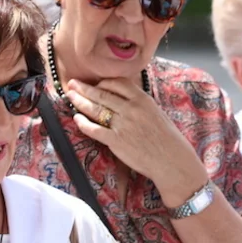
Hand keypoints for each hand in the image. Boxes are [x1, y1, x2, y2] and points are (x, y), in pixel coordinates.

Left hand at [65, 78, 207, 205]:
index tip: (95, 84)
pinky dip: (83, 122)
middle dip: (85, 88)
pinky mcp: (116, 141)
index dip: (103, 82)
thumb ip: (140, 104)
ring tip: (70, 96)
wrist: (171, 160)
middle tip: (72, 84)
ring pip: (96, 108)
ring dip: (80, 101)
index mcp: (142, 99)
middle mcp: (131, 109)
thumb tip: (124, 100)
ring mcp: (123, 124)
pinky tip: (76, 118)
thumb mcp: (156, 113)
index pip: (117, 83)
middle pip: (102, 94)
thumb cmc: (167, 139)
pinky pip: (94, 129)